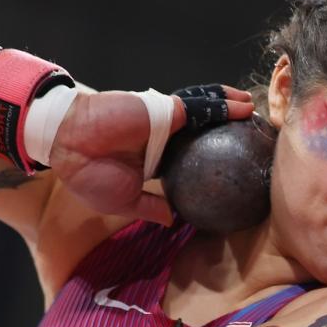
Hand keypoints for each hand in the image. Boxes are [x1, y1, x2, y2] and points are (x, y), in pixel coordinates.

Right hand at [50, 85, 253, 225]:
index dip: (213, 160)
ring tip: (257, 114)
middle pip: (206, 134)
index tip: (236, 168)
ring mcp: (166, 123)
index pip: (192, 160)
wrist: (69, 146)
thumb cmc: (89, 175)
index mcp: (155, 161)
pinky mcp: (165, 109)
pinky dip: (222, 105)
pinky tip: (244, 107)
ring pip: (208, 115)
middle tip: (257, 136)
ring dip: (233, 112)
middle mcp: (165, 140)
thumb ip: (151, 208)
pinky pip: (199, 106)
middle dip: (231, 133)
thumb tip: (175, 221)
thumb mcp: (125, 202)